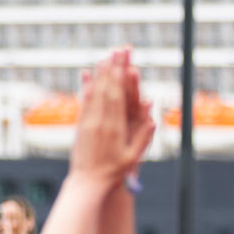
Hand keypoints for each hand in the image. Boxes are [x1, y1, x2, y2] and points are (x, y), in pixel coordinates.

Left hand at [70, 50, 148, 188]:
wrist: (88, 182)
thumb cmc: (113, 172)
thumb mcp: (132, 158)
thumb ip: (142, 138)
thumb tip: (153, 119)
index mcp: (114, 128)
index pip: (117, 97)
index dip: (119, 77)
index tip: (124, 62)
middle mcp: (99, 122)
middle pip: (106, 90)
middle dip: (112, 69)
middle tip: (117, 51)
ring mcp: (88, 123)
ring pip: (94, 93)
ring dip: (100, 73)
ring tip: (105, 56)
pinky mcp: (80, 126)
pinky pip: (84, 102)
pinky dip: (86, 87)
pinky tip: (87, 74)